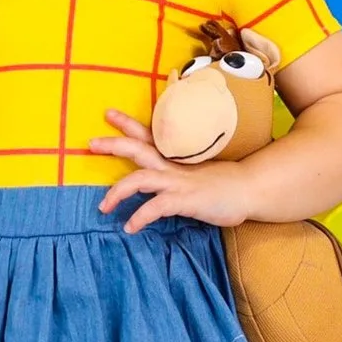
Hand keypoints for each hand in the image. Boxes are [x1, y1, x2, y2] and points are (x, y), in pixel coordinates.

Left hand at [90, 110, 257, 232]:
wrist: (250, 189)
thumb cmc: (224, 182)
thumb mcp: (197, 171)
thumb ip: (177, 172)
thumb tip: (158, 181)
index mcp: (174, 157)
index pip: (147, 134)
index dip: (127, 124)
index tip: (108, 113)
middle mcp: (172, 165)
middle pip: (137, 148)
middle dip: (112, 144)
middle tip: (90, 143)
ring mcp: (178, 181)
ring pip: (139, 179)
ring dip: (117, 192)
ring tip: (103, 207)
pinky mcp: (185, 199)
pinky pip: (155, 207)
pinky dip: (139, 217)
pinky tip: (129, 228)